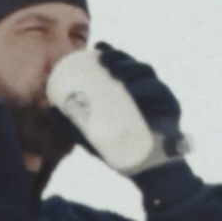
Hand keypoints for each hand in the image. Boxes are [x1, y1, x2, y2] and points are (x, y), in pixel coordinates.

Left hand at [47, 43, 189, 176]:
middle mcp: (150, 91)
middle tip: (102, 59)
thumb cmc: (121, 152)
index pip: (124, 66)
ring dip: (133, 70)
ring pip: (150, 77)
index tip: (97, 47)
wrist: (149, 173)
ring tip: (115, 72)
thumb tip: (48, 110)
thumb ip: (73, 125)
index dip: (113, 52)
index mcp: (133, 92)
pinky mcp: (172, 111)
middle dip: (120, 58)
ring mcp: (163, 100)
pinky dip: (148, 91)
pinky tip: (134, 91)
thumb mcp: (93, 138)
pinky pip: (162, 95)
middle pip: (137, 66)